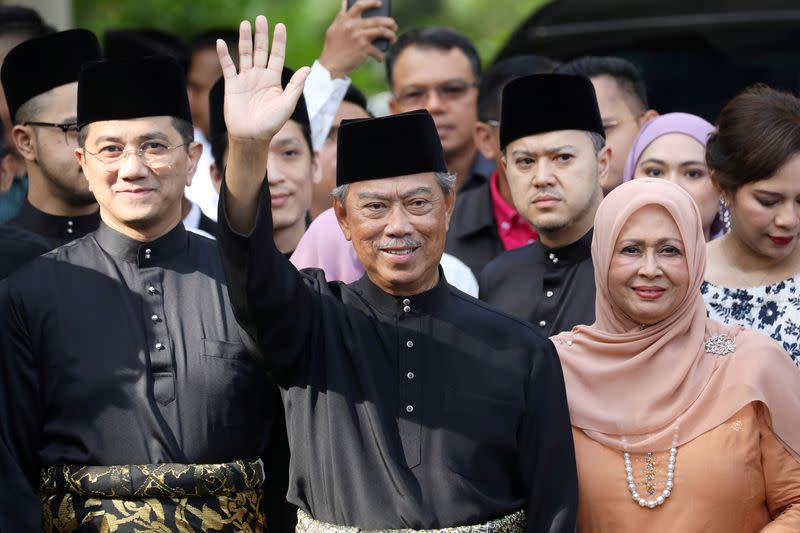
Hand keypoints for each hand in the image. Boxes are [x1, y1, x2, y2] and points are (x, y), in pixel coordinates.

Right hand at [216, 17, 310, 141]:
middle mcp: (260, 76)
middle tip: (261, 18)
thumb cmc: (272, 123)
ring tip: (245, 24)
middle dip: (261, 35)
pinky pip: (228, 66)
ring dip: (245, 39)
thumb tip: (308, 68)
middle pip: (261, 50)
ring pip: (245, 54)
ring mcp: (245, 79)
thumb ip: (296, 85)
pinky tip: (221, 42)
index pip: (277, 55)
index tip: (280, 26)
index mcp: (274, 79)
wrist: (252, 137)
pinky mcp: (232, 85)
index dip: (279, 41)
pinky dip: (224, 55)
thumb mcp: (287, 103)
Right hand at [318, 0, 397, 78]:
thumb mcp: (333, 29)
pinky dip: (380, 56)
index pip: (360, 5)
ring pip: (382, 31)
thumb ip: (341, 16)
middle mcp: (353, 26)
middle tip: (394, 26)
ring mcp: (359, 37)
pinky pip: (377, 50)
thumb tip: (345, 2)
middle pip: (377, 20)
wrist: (331, 66)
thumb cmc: (332, 48)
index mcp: (345, 20)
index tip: (380, 4)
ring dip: (391, 35)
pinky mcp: (363, 49)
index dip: (371, 2)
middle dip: (389, 22)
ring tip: (393, 39)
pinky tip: (380, 59)